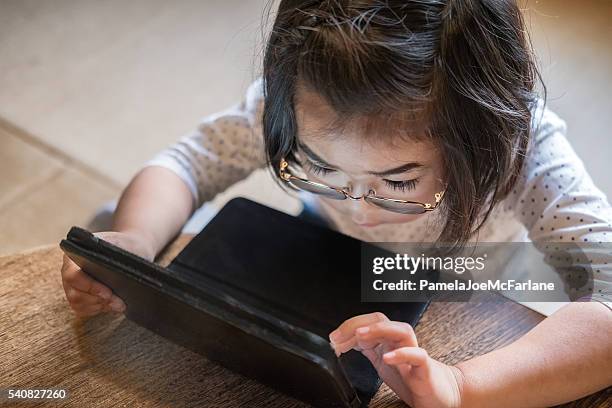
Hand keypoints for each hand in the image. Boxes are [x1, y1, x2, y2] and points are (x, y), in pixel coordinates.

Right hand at [61, 230, 155, 316]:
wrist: (129, 249)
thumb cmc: (125, 245)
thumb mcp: (122, 244)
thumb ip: (116, 251)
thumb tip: (117, 265)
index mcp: (74, 255)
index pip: (73, 276)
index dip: (90, 287)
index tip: (108, 293)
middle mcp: (68, 271)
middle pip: (74, 294)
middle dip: (98, 300)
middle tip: (119, 303)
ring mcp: (71, 285)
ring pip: (78, 304)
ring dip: (99, 306)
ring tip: (118, 304)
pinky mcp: (78, 296)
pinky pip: (82, 309)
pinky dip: (98, 309)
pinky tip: (111, 305)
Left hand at [329, 312, 463, 407]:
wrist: (441, 393)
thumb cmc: (412, 376)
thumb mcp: (382, 362)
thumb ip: (367, 349)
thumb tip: (343, 341)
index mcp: (389, 340)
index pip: (369, 322)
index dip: (349, 326)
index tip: (333, 338)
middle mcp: (401, 342)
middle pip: (382, 319)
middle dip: (359, 323)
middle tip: (339, 335)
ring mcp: (414, 352)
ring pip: (402, 329)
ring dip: (379, 329)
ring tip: (360, 335)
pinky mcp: (425, 368)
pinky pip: (417, 355)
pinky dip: (402, 354)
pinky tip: (386, 357)